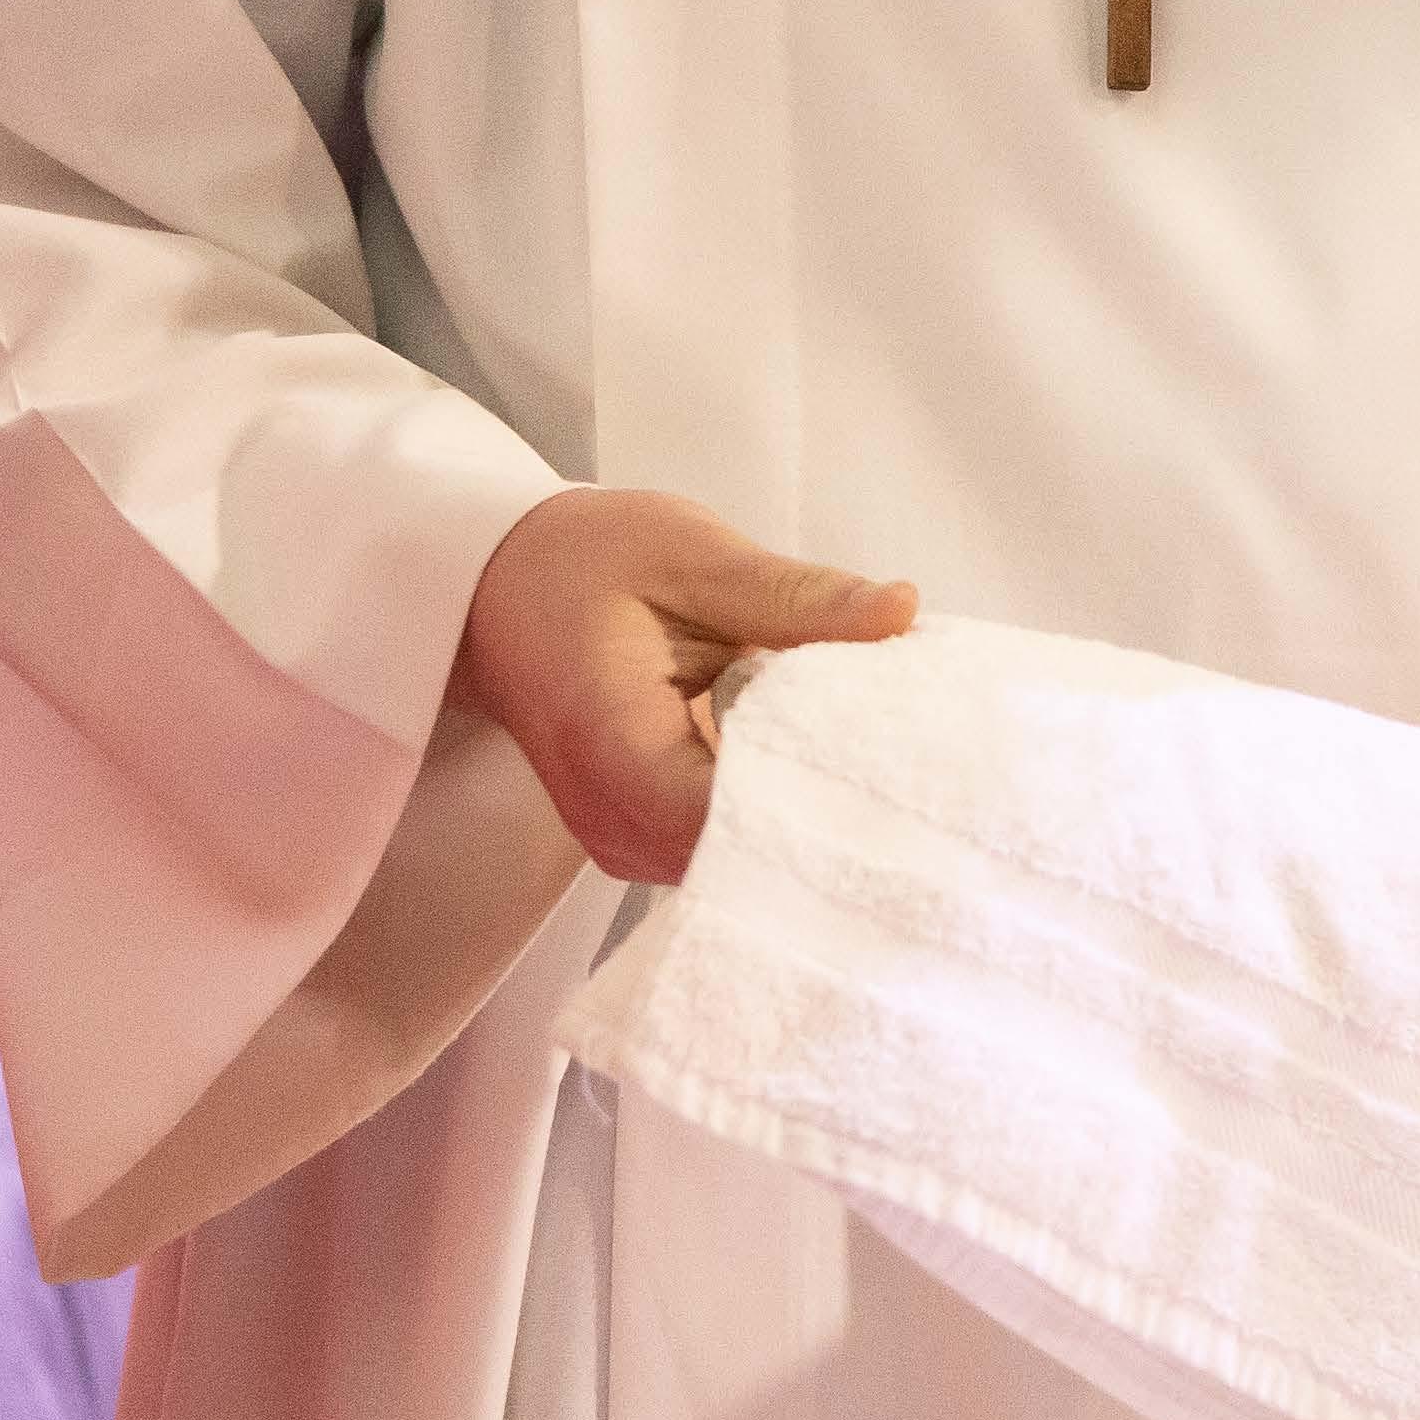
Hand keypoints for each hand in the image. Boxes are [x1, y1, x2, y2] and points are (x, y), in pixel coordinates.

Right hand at [448, 487, 916, 885]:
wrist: (500, 588)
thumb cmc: (587, 562)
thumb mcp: (696, 555)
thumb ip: (798, 596)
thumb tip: (902, 612)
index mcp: (613, 740)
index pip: (728, 814)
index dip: (818, 800)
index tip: (903, 764)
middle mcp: (608, 815)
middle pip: (737, 855)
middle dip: (828, 814)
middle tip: (919, 761)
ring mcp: (618, 838)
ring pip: (733, 864)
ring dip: (804, 819)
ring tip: (882, 762)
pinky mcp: (637, 837)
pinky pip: (717, 848)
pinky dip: (773, 812)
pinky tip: (825, 766)